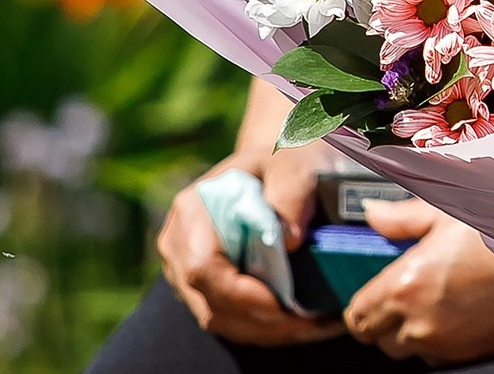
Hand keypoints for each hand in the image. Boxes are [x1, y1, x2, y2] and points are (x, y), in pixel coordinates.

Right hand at [156, 147, 337, 346]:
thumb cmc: (285, 161)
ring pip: (219, 320)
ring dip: (267, 332)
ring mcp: (187, 269)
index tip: (284, 304)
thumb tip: (288, 240)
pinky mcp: (205, 287)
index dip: (240, 295)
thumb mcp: (294, 162)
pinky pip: (229, 321)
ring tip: (314, 326)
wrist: (280, 167)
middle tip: (312, 323)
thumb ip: (292, 191)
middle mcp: (179, 243)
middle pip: (210, 303)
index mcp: (193, 209)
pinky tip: (300, 324)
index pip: (202, 267)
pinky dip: (264, 330)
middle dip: (262, 322)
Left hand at [344, 198, 493, 365]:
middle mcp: (421, 323)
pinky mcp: (473, 354)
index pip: (357, 316)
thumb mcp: (448, 211)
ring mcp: (448, 344)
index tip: (372, 289)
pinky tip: (457, 309)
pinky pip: (439, 355)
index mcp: (406, 286)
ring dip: (411, 330)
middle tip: (402, 290)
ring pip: (408, 349)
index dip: (361, 304)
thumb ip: (402, 218)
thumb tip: (373, 215)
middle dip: (384, 317)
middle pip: (379, 338)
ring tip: (432, 298)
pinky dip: (439, 338)